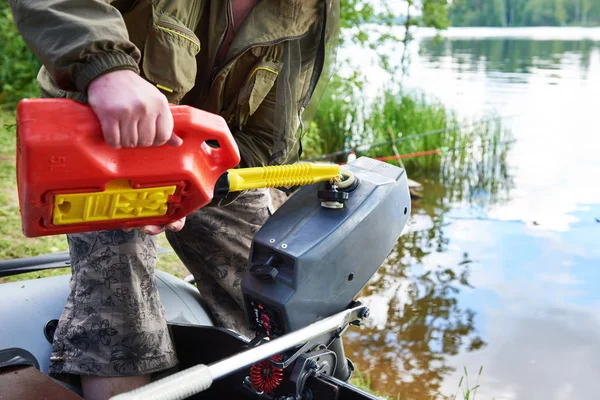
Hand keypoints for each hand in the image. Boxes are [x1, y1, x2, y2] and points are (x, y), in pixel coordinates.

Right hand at [88, 69, 185, 233]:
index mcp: (160, 105)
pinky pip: (114, 140)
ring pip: (129, 142)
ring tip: (122, 130)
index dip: (155, 141)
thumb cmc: (134, 90)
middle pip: (146, 142)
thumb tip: (178, 143)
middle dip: (138, 141)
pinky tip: (113, 134)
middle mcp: (146, 108)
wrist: (109, 72)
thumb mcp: (155, 101)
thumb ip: (165, 123)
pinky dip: (113, 142)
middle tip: (132, 132)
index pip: (163, 136)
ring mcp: (127, 111)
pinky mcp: (109, 114)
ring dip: (125, 141)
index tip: (147, 136)